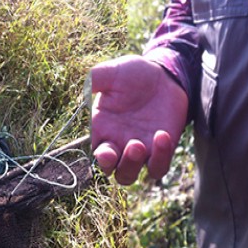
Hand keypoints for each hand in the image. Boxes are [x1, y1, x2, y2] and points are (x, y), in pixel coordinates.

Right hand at [90, 55, 187, 184]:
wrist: (164, 76)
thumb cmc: (134, 74)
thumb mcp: (113, 72)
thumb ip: (96, 78)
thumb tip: (83, 86)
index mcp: (102, 131)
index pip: (96, 156)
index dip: (101, 160)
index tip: (107, 152)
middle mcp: (118, 145)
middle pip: (114, 172)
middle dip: (122, 165)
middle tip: (134, 145)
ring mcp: (141, 150)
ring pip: (131, 175)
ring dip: (135, 166)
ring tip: (142, 144)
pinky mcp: (161, 150)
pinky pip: (158, 167)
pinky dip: (161, 158)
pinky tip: (163, 135)